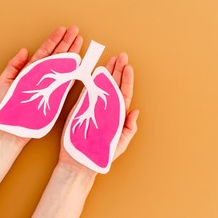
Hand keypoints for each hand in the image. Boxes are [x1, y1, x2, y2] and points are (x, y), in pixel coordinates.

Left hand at [0, 26, 83, 143]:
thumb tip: (24, 50)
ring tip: (79, 39)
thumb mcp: (4, 82)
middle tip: (75, 29)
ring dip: (72, 51)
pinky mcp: (56, 93)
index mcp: (29, 70)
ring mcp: (50, 83)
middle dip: (66, 41)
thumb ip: (14, 65)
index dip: (54, 39)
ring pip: (64, 63)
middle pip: (57, 54)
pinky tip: (79, 60)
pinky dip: (74, 69)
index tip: (62, 29)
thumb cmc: (6, 107)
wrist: (12, 127)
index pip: (45, 51)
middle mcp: (42, 75)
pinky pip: (67, 79)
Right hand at [59, 53, 139, 171]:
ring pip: (102, 85)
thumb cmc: (102, 155)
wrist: (81, 162)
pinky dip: (92, 81)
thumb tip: (136, 111)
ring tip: (112, 59)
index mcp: (118, 115)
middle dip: (118, 70)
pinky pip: (88, 91)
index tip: (128, 67)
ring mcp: (94, 106)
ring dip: (107, 72)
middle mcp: (107, 108)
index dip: (126, 80)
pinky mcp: (82, 108)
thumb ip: (129, 128)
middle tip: (121, 55)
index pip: (124, 93)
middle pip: (114, 85)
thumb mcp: (121, 143)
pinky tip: (96, 71)